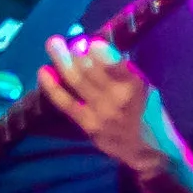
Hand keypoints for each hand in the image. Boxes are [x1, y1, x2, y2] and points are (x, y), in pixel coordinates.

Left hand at [41, 36, 177, 175]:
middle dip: (76, 50)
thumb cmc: (149, 114)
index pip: (113, 61)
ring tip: (53, 44)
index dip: (97, 49)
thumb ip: (124, 71)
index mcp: (135, 84)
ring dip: (62, 59)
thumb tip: (97, 49)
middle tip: (67, 40)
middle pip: (90, 68)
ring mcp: (101, 111)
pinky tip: (43, 71)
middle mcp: (118, 96)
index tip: (89, 41)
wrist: (149, 151)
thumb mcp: (146, 88)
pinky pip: (66, 102)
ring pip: (76, 80)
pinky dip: (52, 86)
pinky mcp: (87, 124)